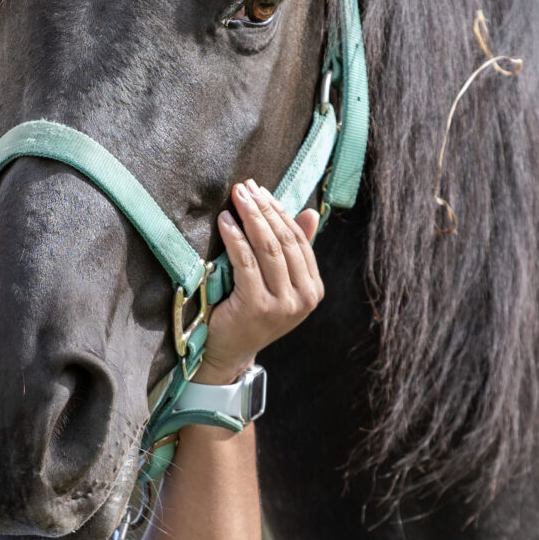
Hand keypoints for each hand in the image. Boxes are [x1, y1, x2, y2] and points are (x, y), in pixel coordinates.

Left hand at [198, 179, 323, 384]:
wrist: (228, 351)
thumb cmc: (251, 312)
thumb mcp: (277, 281)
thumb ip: (292, 250)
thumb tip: (309, 213)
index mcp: (313, 290)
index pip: (299, 241)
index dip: (280, 212)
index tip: (261, 191)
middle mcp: (303, 298)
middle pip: (284, 241)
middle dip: (264, 210)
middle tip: (246, 188)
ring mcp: (282, 305)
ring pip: (268, 249)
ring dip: (251, 218)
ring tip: (236, 197)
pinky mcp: (257, 306)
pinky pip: (246, 263)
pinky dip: (235, 238)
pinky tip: (225, 221)